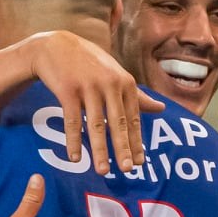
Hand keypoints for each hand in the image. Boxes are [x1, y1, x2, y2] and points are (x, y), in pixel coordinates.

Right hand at [26, 32, 164, 175]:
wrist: (56, 46)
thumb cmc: (91, 64)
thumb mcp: (116, 75)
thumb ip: (137, 95)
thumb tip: (162, 108)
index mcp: (125, 82)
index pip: (133, 117)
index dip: (136, 141)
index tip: (140, 162)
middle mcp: (109, 84)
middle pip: (117, 123)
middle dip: (123, 148)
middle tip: (128, 170)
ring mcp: (88, 87)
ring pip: (95, 124)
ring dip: (99, 150)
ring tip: (103, 170)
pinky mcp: (67, 90)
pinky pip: (72, 120)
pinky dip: (74, 141)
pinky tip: (76, 158)